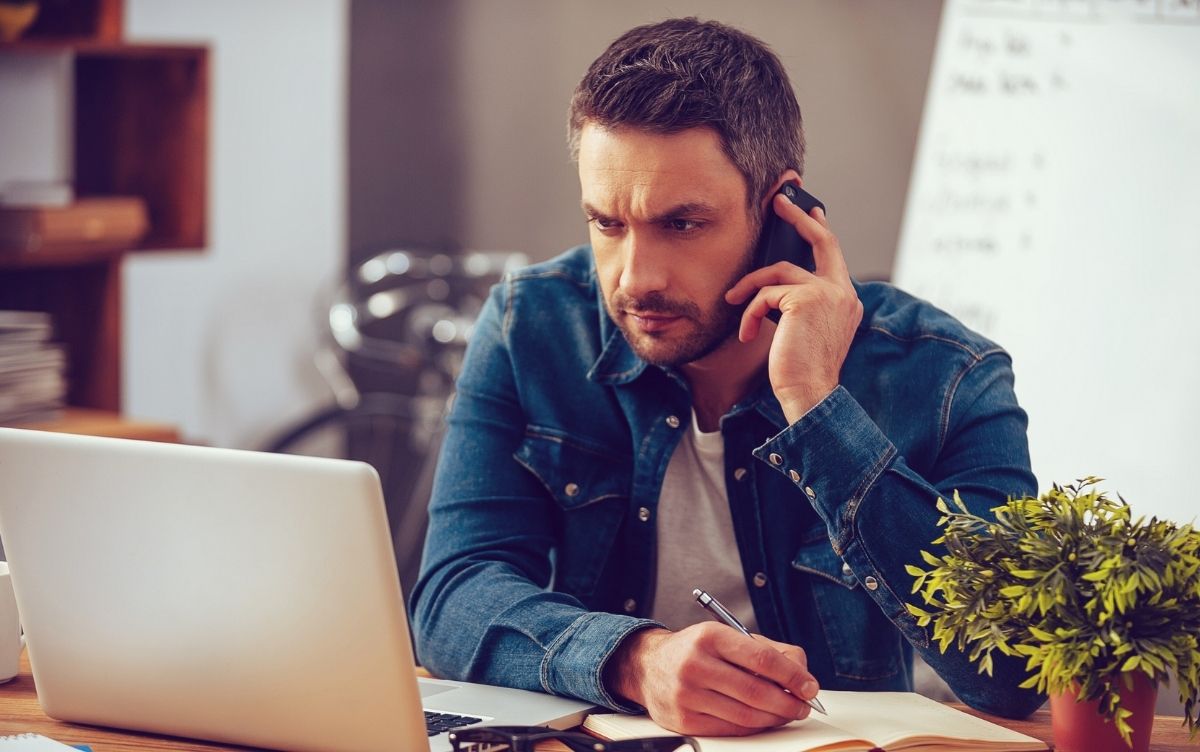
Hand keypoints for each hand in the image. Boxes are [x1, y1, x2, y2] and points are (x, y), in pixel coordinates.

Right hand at [606, 623, 819, 735]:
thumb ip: (768, 650)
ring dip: (774, 717)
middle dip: (788, 702)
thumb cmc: (696, 650)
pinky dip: (754, 727)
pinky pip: (730, 729)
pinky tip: (763, 720)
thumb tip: (801, 672)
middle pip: (755, 690)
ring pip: (745, 715)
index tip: (809, 686)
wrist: (648, 666)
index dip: (792, 675)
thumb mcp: (727, 636)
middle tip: (803, 705)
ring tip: (787, 712)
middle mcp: (695, 664)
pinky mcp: (684, 720)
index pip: (761, 658)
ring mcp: (687, 695)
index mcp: (710, 637)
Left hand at [725, 194, 862, 422]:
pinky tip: (746, 333)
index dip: (820, 231)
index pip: (834, 256)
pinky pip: (766, 294)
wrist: (809, 393)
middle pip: (821, 241)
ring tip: (734, 302)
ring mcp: (828, 293)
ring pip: (778, 272)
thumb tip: (771, 283)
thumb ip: (798, 303)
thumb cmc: (801, 369)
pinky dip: (749, 312)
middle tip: (778, 202)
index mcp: (846, 299)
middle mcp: (843, 292)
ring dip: (750, 288)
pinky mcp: (806, 299)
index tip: (812, 212)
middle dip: (798, 217)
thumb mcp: (803, 329)